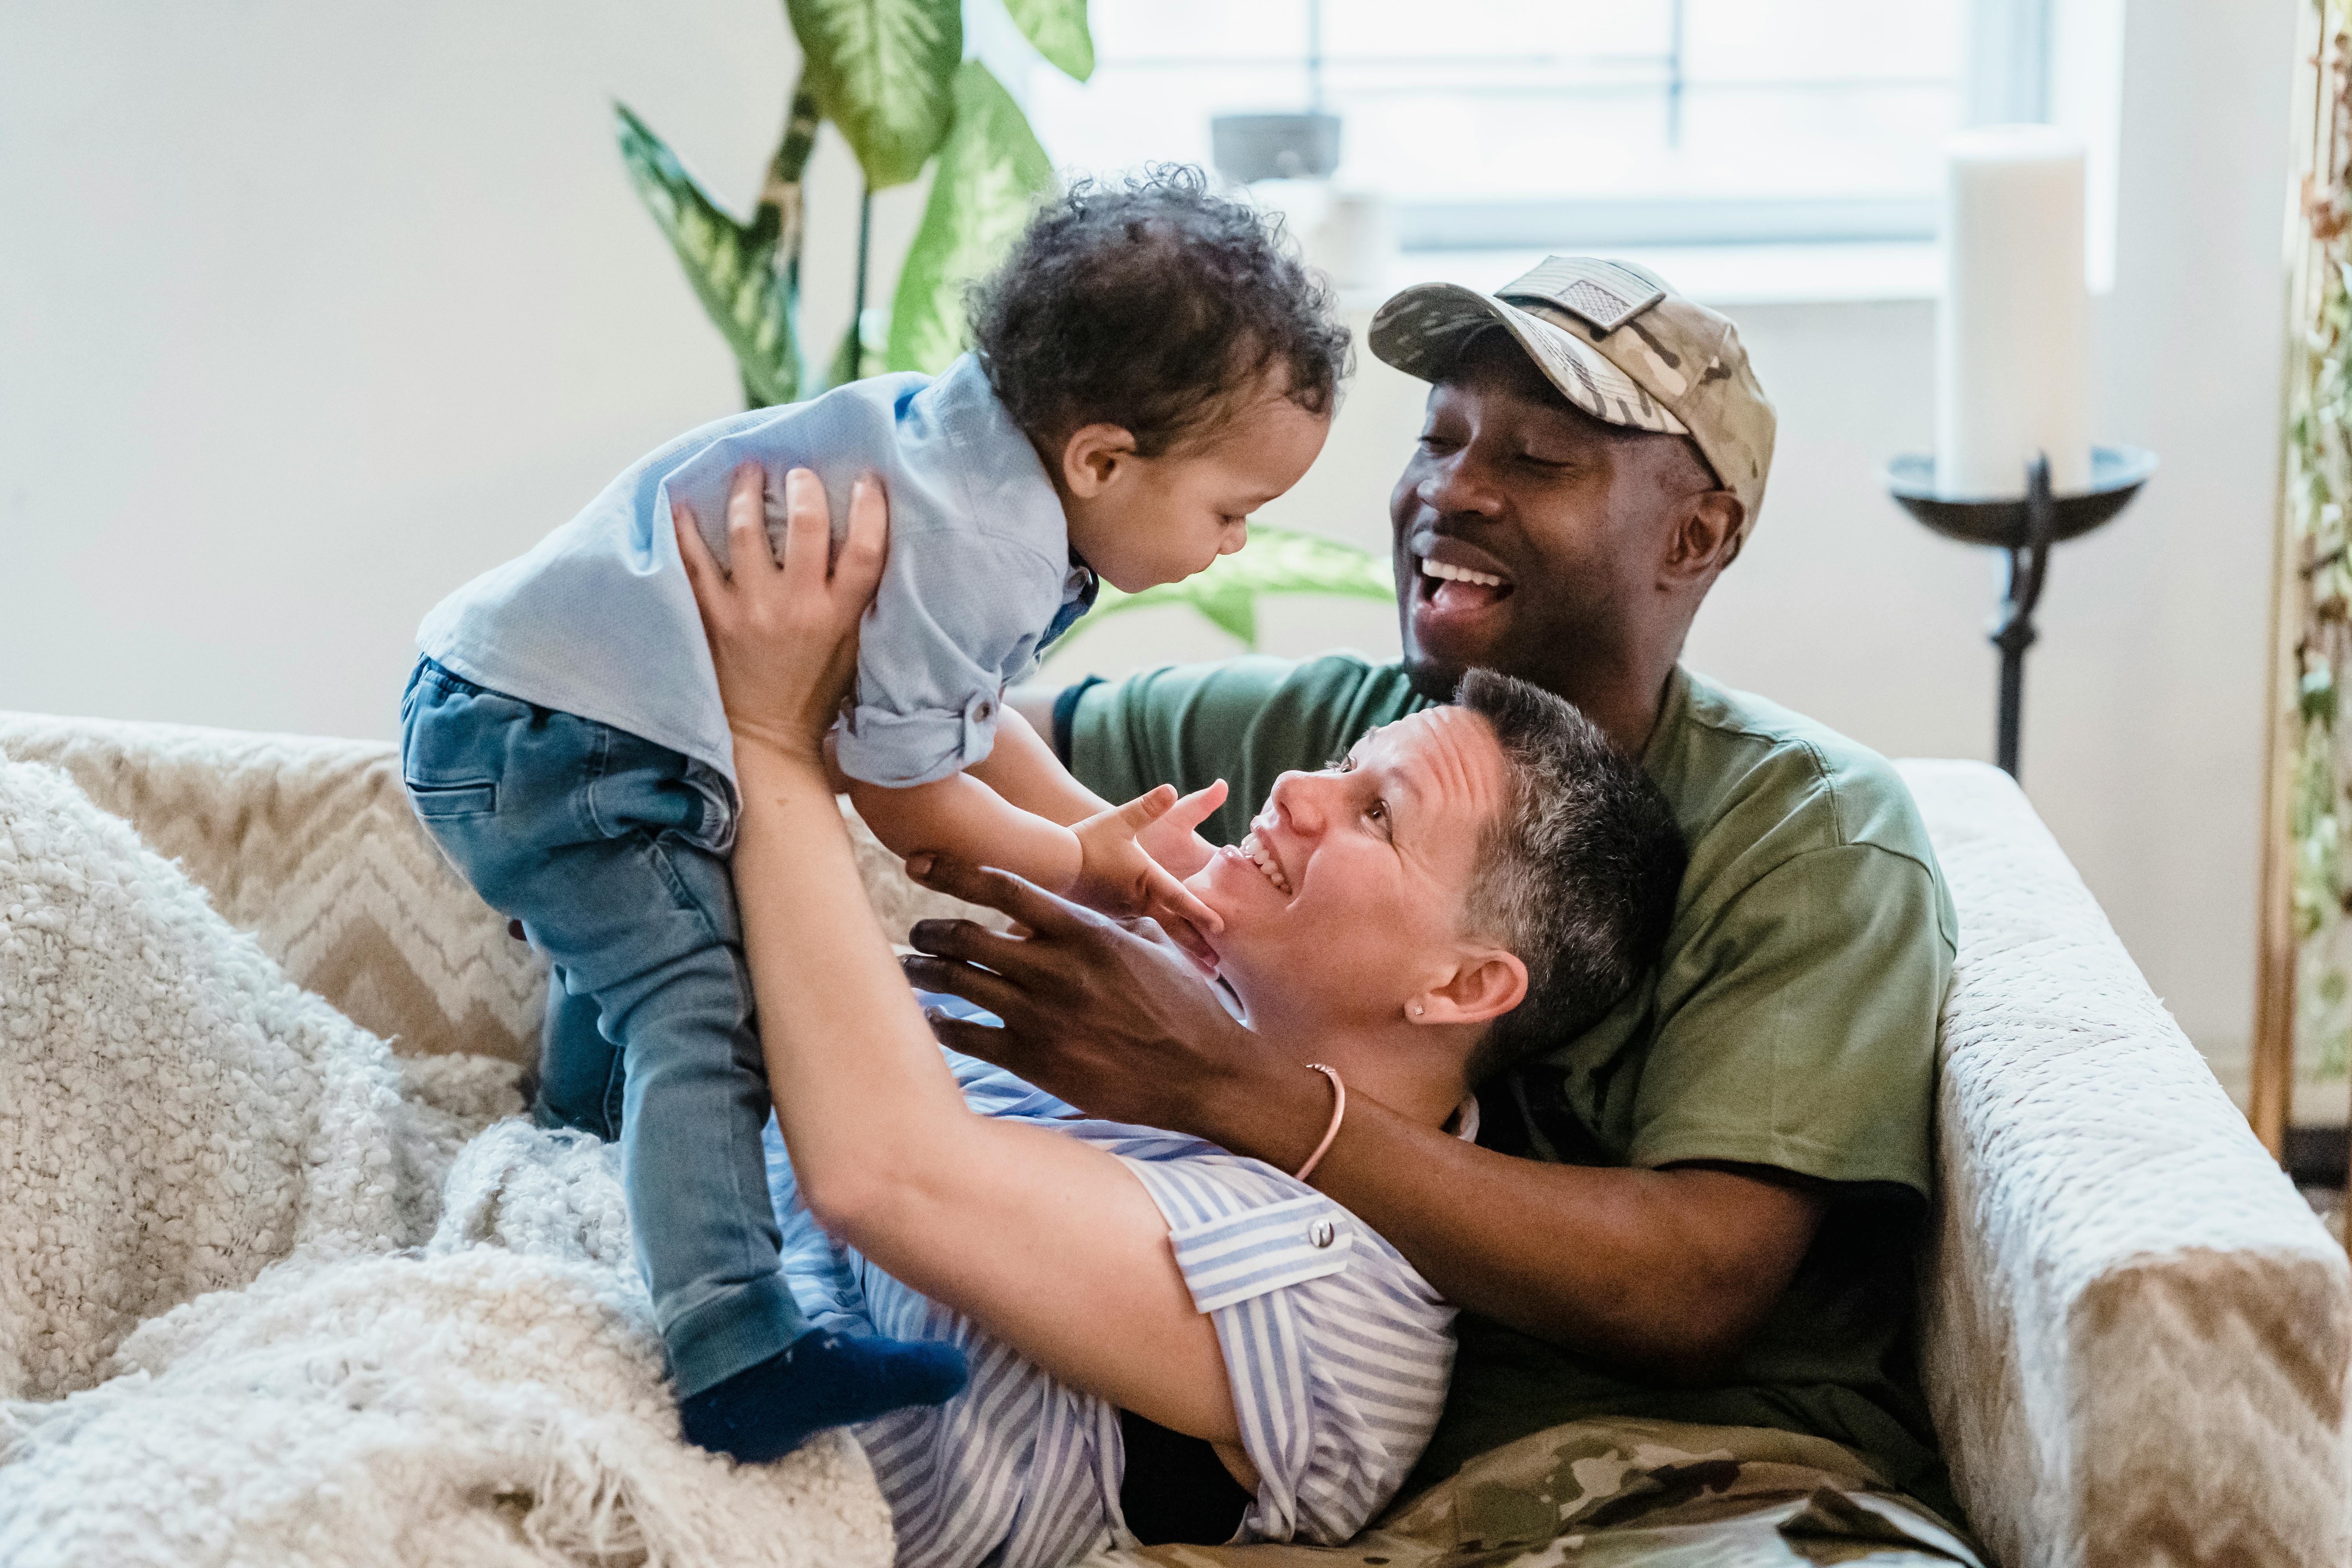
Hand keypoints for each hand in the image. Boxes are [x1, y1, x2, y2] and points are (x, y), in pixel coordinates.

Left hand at [674, 463, 886, 763]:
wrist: (767, 738)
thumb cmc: (816, 690)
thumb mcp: (854, 648)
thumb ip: (858, 600)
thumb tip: (862, 538)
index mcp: (840, 615)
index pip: (865, 548)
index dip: (870, 506)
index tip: (867, 479)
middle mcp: (797, 608)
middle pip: (805, 525)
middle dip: (803, 486)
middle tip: (798, 473)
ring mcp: (751, 610)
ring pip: (746, 531)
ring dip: (747, 492)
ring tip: (748, 471)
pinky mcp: (713, 618)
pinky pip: (693, 561)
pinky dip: (685, 529)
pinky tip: (683, 503)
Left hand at [897, 857, 1299, 1152]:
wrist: (1205, 1073)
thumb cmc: (1184, 1003)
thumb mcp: (1152, 943)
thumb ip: (1108, 919)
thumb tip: (1072, 906)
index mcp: (1085, 932)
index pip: (1004, 889)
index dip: (954, 873)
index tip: (920, 865)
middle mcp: (1056, 969)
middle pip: (966, 935)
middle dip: (929, 930)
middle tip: (916, 932)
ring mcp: (1042, 1017)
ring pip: (959, 983)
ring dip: (925, 972)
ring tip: (910, 967)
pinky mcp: (1036, 1061)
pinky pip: (969, 1037)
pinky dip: (943, 1024)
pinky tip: (934, 1019)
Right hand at [1069, 785, 1224, 953]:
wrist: (1052, 864)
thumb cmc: (1088, 840)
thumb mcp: (1121, 820)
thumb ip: (1148, 807)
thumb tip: (1171, 788)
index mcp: (1146, 878)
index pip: (1179, 899)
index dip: (1201, 912)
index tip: (1221, 929)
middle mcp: (1137, 901)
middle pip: (1173, 927)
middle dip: (1195, 946)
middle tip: (1216, 969)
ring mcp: (1122, 911)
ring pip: (1157, 933)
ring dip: (1177, 949)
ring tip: (1195, 967)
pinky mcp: (1108, 916)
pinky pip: (1138, 931)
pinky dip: (1154, 943)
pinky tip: (1158, 953)